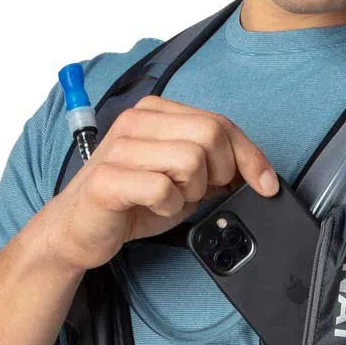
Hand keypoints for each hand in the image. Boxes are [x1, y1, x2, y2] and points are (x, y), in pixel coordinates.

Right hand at [44, 94, 279, 271]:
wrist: (79, 230)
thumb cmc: (130, 203)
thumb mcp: (181, 181)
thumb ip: (212, 168)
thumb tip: (254, 173)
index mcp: (155, 114)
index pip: (219, 122)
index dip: (251, 156)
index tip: (266, 183)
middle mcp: (136, 122)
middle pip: (210, 135)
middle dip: (220, 172)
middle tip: (201, 192)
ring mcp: (120, 148)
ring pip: (191, 160)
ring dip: (191, 191)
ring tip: (171, 200)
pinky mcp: (108, 179)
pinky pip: (163, 189)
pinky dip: (169, 207)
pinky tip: (154, 209)